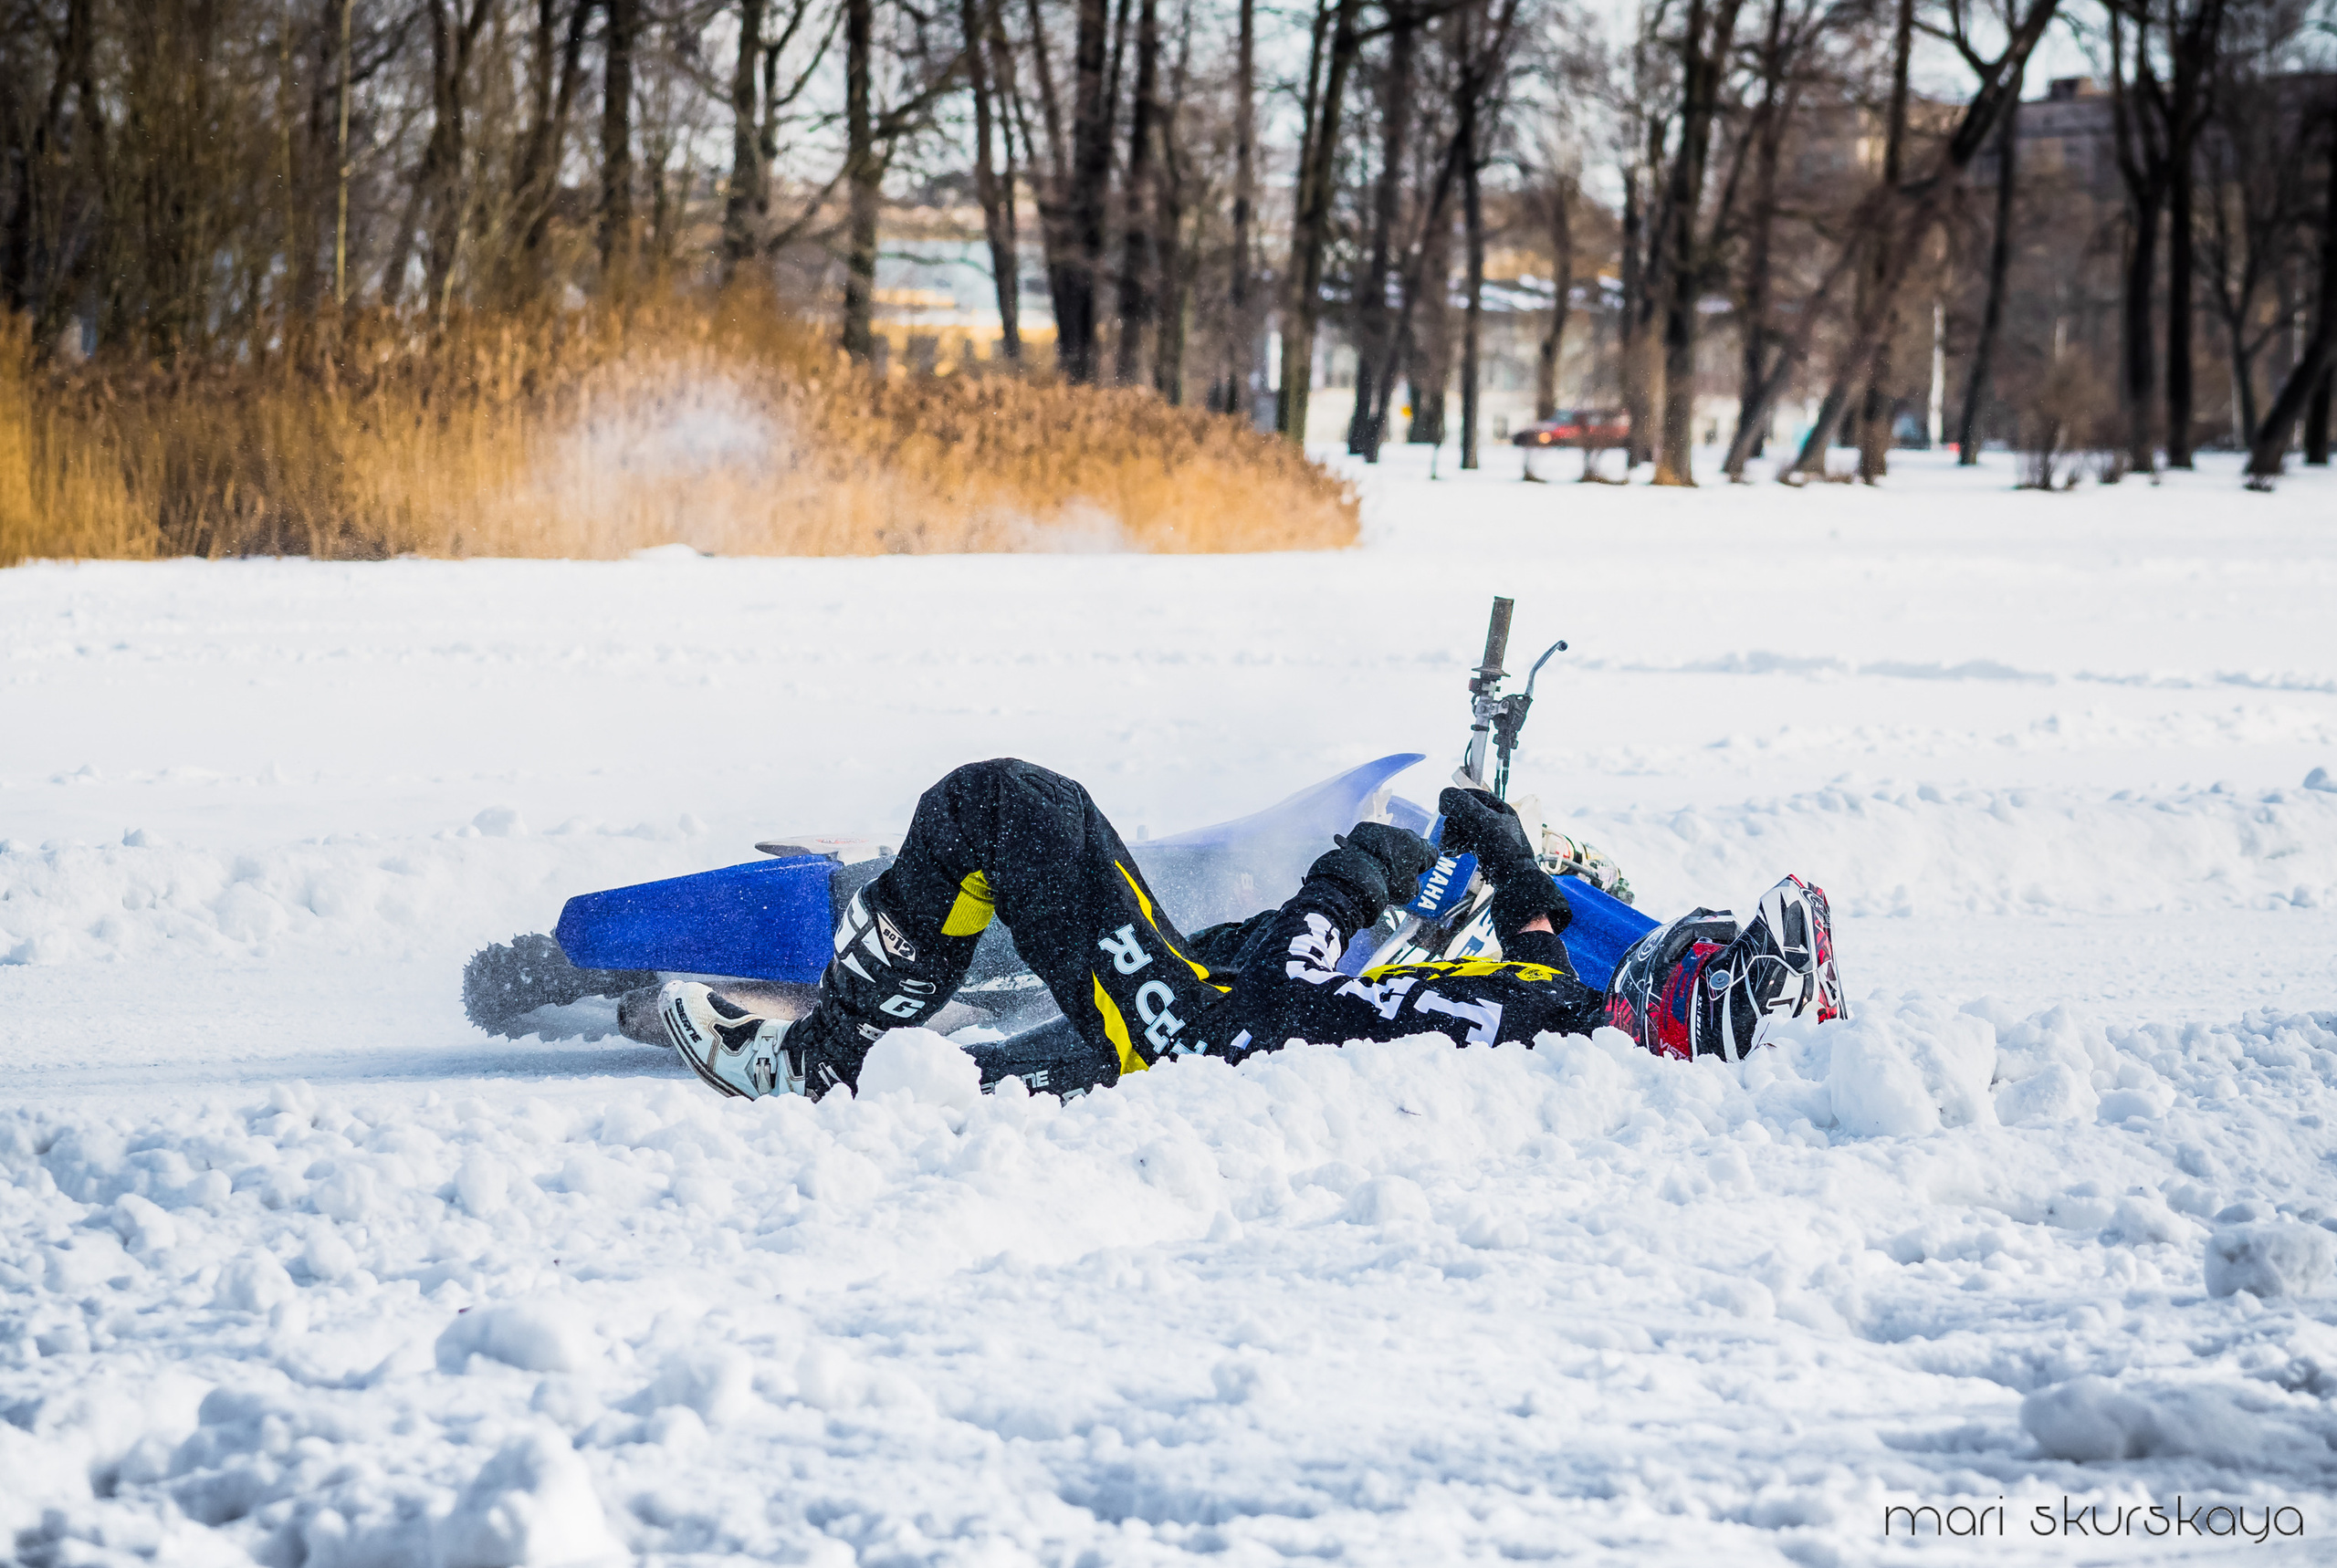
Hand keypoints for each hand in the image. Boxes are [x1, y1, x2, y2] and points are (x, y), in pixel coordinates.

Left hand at [1335, 821, 1440, 892]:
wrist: (1355, 878)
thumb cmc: (1386, 886)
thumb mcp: (1409, 893)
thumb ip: (1416, 885)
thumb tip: (1414, 882)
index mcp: (1418, 847)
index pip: (1430, 853)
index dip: (1424, 864)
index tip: (1416, 871)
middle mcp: (1403, 833)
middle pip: (1410, 843)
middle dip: (1405, 854)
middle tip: (1396, 869)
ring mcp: (1382, 829)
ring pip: (1389, 838)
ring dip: (1386, 848)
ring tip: (1377, 865)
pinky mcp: (1364, 828)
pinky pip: (1370, 836)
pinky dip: (1369, 845)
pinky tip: (1364, 858)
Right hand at [1436, 788, 1568, 938]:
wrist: (1515, 881)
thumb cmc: (1504, 849)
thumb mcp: (1484, 821)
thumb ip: (1463, 805)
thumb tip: (1444, 795)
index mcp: (1500, 809)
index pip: (1474, 795)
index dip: (1457, 799)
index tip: (1444, 808)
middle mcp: (1496, 821)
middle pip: (1465, 814)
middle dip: (1452, 824)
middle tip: (1446, 834)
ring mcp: (1491, 838)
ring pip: (1464, 830)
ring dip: (1452, 836)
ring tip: (1447, 847)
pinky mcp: (1486, 853)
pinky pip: (1467, 843)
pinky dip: (1457, 846)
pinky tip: (1451, 853)